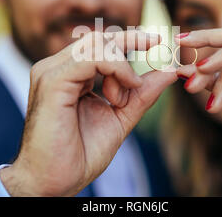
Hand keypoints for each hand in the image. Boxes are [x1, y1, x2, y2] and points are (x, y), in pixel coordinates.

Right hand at [0, 30, 176, 195]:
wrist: (53, 183)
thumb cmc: (79, 154)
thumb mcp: (120, 118)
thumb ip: (141, 95)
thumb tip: (170, 71)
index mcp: (68, 75)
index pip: (99, 44)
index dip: (128, 39)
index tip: (155, 41)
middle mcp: (56, 68)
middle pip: (98, 38)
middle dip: (130, 40)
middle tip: (155, 44)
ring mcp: (51, 73)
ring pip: (96, 44)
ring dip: (121, 66)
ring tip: (121, 99)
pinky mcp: (52, 82)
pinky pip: (91, 58)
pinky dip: (116, 68)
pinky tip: (126, 88)